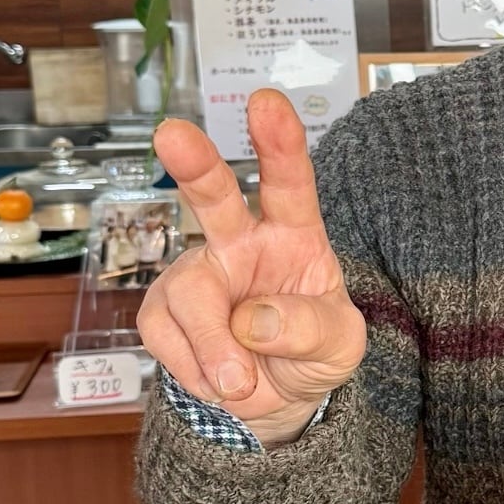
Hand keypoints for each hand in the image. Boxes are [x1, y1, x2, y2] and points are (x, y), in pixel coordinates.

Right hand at [138, 90, 366, 443]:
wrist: (278, 398)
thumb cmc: (313, 351)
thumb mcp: (340, 346)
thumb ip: (310, 330)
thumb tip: (253, 320)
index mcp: (294, 234)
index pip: (290, 183)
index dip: (279, 143)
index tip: (266, 104)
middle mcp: (241, 242)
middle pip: (213, 195)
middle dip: (194, 164)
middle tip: (172, 134)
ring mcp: (198, 273)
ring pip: (190, 294)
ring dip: (213, 346)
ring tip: (240, 382)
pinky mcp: (163, 309)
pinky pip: (167, 336)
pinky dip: (196, 369)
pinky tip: (218, 377)